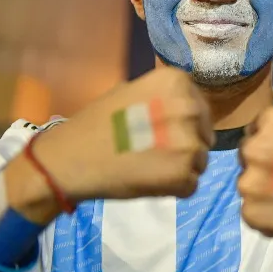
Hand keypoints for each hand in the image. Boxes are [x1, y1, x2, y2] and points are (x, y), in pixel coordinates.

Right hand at [5, 67, 214, 221]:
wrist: (69, 159)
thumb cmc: (97, 123)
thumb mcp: (132, 91)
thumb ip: (163, 96)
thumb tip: (185, 106)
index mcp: (177, 82)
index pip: (199, 108)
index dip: (182, 124)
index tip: (160, 131)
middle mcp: (189, 107)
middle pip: (203, 135)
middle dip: (184, 146)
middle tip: (153, 152)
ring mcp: (189, 142)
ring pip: (199, 161)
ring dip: (180, 168)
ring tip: (148, 166)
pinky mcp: (184, 174)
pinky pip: (191, 184)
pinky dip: (173, 188)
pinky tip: (147, 180)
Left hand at [237, 103, 272, 271]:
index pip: (257, 125)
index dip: (271, 137)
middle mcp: (255, 149)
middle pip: (248, 151)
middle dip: (263, 159)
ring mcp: (249, 182)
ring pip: (247, 179)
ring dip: (261, 184)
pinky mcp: (250, 211)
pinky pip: (250, 206)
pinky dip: (264, 208)